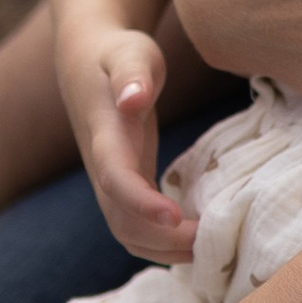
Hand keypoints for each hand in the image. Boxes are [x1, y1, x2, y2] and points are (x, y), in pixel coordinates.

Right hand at [67, 22, 193, 264]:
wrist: (87, 64)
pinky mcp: (123, 187)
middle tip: (215, 239)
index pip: (114, 178)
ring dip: (166, 250)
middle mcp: (103, 168)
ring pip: (127, 233)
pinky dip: (165, 243)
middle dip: (164, 241)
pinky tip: (201, 239)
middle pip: (122, 222)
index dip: (141, 203)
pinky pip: (137, 228)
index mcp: (105, 135)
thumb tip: (132, 100)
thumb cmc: (118, 53)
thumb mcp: (130, 52)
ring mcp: (109, 183)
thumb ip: (132, 73)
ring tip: (214, 247)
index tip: (176, 217)